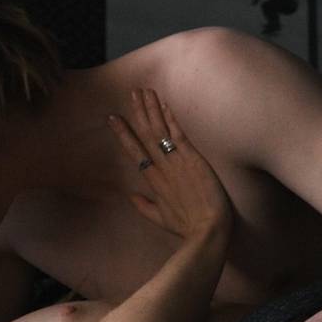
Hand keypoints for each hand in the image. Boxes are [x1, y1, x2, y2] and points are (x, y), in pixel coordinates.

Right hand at [107, 87, 230, 239]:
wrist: (207, 230)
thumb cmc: (187, 227)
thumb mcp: (161, 219)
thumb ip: (144, 206)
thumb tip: (130, 196)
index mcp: (153, 181)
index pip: (134, 151)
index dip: (123, 133)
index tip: (114, 118)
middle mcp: (161, 167)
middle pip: (145, 135)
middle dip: (138, 112)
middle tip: (131, 92)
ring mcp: (176, 162)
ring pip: (158, 130)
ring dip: (151, 109)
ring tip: (144, 91)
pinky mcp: (192, 159)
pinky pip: (178, 134)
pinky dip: (170, 119)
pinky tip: (164, 104)